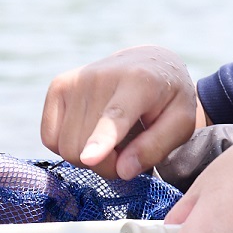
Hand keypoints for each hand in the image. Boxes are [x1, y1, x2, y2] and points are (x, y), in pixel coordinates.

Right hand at [42, 46, 203, 178]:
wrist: (148, 62)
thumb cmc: (168, 97)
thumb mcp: (181, 123)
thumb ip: (156, 147)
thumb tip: (123, 170)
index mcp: (139, 82)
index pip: (115, 116)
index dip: (101, 140)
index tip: (89, 158)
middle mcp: (99, 76)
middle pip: (85, 146)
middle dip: (107, 165)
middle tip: (128, 154)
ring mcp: (74, 80)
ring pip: (66, 147)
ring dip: (89, 158)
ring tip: (112, 140)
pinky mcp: (58, 86)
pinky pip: (50, 138)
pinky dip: (68, 146)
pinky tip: (89, 133)